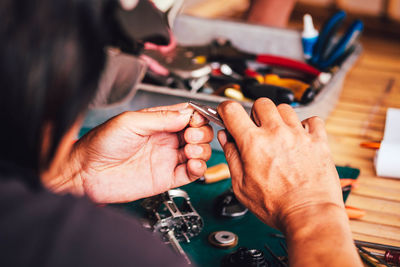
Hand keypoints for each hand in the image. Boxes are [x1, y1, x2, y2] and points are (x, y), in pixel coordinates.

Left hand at [72, 103, 212, 202]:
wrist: (86, 173)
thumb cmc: (100, 144)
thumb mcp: (130, 121)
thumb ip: (159, 118)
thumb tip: (185, 114)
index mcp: (157, 122)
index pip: (187, 115)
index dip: (197, 116)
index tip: (198, 119)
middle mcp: (165, 139)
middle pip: (198, 133)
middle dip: (202, 133)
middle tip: (192, 136)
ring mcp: (167, 159)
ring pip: (199, 152)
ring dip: (202, 150)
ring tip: (191, 150)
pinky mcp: (166, 178)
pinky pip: (191, 174)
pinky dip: (199, 169)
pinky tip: (193, 164)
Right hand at [217, 99, 343, 229]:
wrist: (310, 215)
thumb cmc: (277, 206)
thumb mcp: (241, 186)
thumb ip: (231, 157)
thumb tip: (225, 138)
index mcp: (254, 143)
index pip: (232, 110)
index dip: (226, 109)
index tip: (228, 113)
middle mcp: (277, 133)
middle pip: (261, 103)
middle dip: (255, 114)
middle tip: (256, 130)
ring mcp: (299, 135)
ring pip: (285, 109)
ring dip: (278, 119)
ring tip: (279, 136)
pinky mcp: (318, 141)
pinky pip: (312, 119)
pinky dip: (305, 125)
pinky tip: (300, 138)